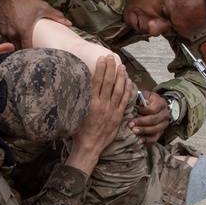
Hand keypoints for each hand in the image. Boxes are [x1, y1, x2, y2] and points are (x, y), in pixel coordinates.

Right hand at [0, 0, 69, 48]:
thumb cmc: (26, 0)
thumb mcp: (43, 7)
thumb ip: (57, 16)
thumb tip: (69, 23)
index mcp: (24, 31)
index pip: (27, 50)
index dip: (32, 54)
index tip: (37, 54)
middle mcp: (13, 34)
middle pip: (17, 50)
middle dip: (23, 52)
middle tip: (31, 53)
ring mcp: (5, 31)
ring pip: (10, 45)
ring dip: (16, 47)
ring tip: (23, 47)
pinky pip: (5, 39)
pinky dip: (9, 41)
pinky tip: (15, 39)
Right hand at [66, 55, 131, 174]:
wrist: (89, 147)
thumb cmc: (79, 131)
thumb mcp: (76, 113)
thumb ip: (81, 100)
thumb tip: (81, 86)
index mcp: (91, 103)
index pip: (97, 81)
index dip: (100, 68)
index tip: (101, 58)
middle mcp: (103, 105)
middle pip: (108, 82)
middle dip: (111, 68)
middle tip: (112, 57)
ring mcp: (112, 111)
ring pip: (118, 90)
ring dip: (121, 76)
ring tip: (122, 66)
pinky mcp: (118, 117)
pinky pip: (125, 101)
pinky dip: (127, 90)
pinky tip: (129, 81)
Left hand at [127, 90, 168, 143]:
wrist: (158, 107)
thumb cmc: (149, 100)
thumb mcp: (146, 95)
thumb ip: (143, 98)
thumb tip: (141, 103)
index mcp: (161, 104)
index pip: (153, 109)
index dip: (143, 110)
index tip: (134, 109)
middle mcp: (165, 114)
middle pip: (154, 120)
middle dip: (141, 122)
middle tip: (130, 124)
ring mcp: (164, 124)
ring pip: (155, 130)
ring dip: (143, 131)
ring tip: (133, 131)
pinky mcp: (161, 132)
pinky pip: (155, 138)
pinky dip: (147, 140)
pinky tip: (139, 140)